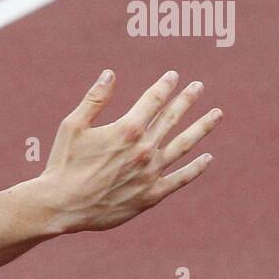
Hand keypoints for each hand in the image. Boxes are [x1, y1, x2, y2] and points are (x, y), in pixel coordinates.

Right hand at [38, 70, 222, 232]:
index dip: (164, 86)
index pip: (153, 100)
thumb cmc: (63, 164)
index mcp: (127, 129)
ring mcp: (151, 173)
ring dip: (202, 128)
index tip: (173, 76)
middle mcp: (144, 149)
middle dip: (187, 100)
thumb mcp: (73, 126)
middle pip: (172, 118)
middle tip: (199, 87)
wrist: (61, 205)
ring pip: (184, 145)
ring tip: (217, 114)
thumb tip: (110, 73)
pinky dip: (196, 168)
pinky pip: (180, 179)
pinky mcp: (151, 195)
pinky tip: (208, 158)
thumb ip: (95, 99)